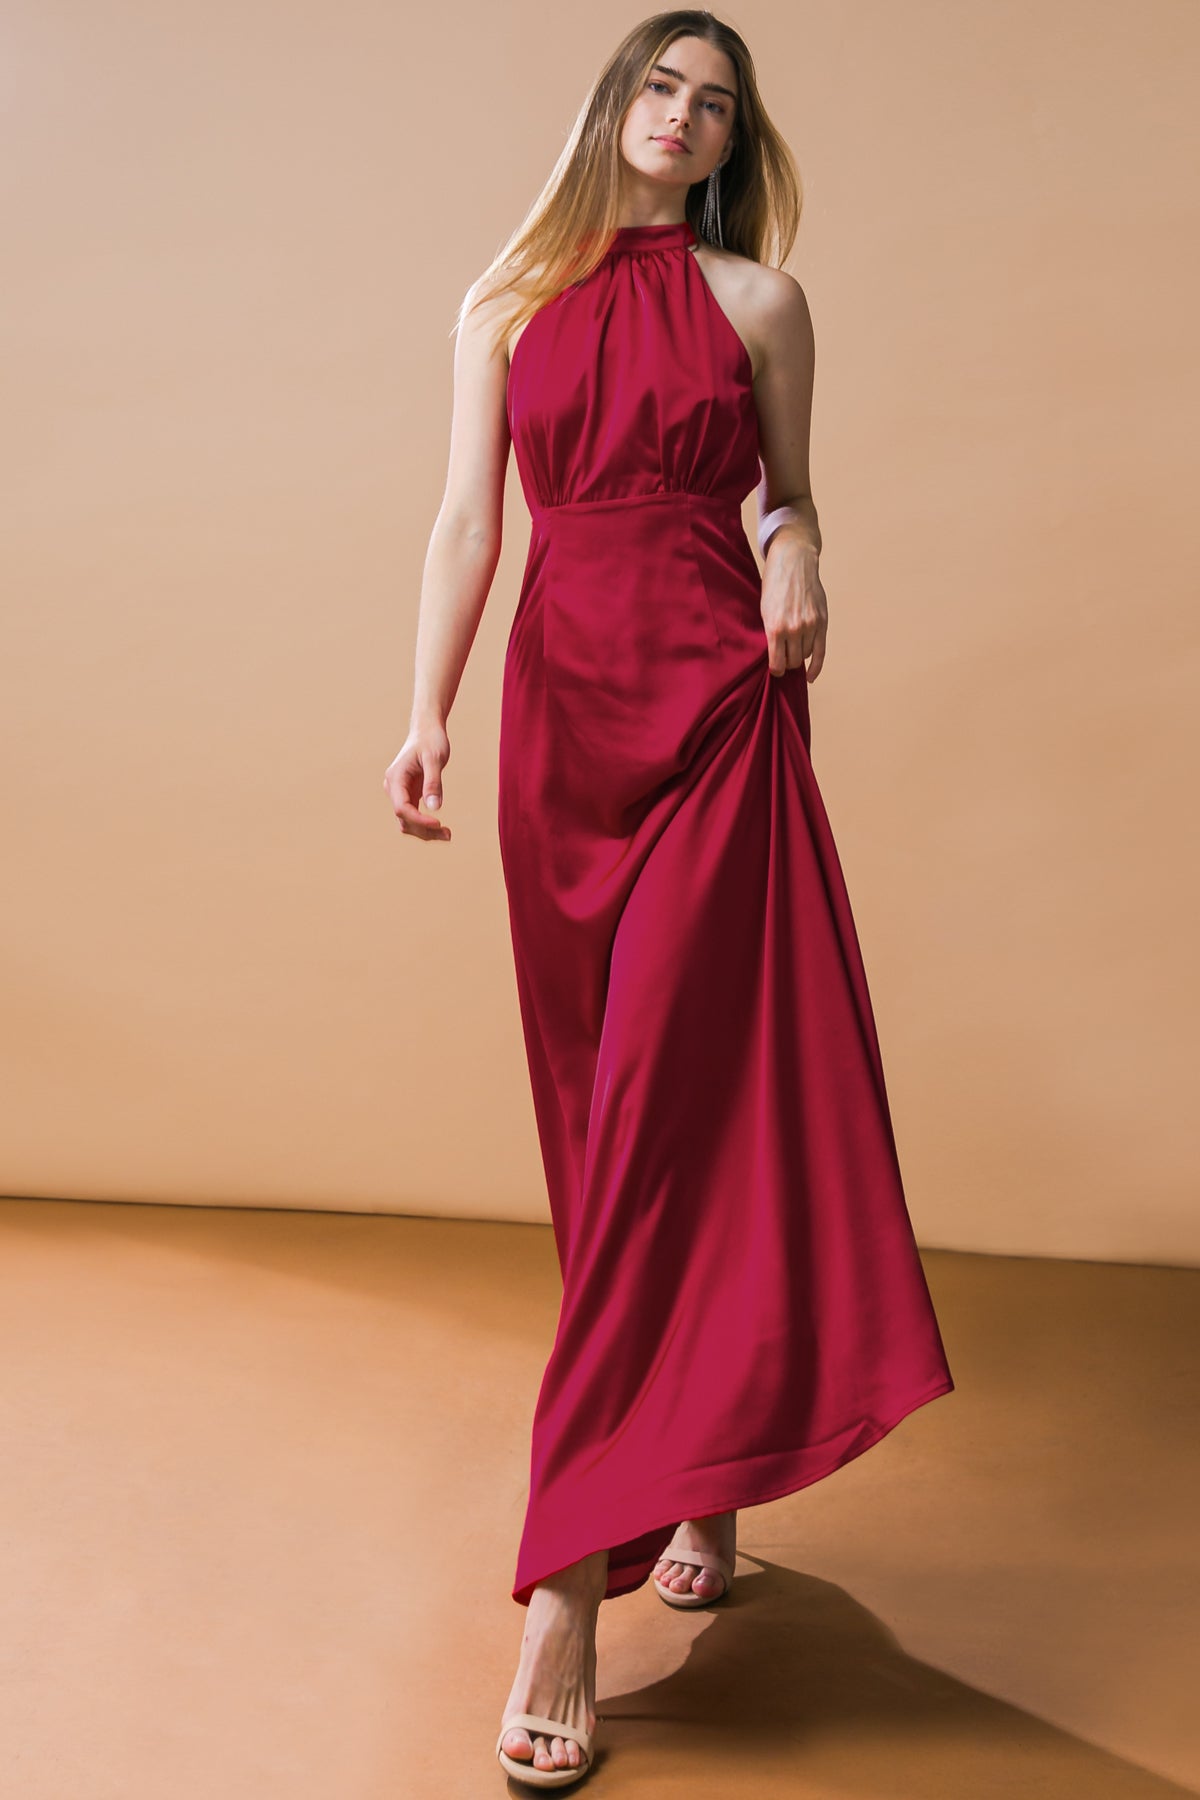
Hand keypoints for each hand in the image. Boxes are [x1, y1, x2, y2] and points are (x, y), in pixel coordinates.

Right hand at [382, 720, 451, 841]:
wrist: (427, 730)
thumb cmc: (431, 740)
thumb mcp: (434, 759)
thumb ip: (433, 782)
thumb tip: (434, 807)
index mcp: (395, 778)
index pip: (402, 808)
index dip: (419, 819)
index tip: (438, 823)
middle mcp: (394, 788)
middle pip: (404, 819)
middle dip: (424, 829)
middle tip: (448, 834)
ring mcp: (400, 793)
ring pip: (408, 821)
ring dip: (425, 831)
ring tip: (448, 834)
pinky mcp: (410, 795)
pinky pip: (414, 816)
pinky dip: (426, 824)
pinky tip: (442, 829)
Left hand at [761, 538, 826, 680]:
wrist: (793, 562)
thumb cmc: (774, 585)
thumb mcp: (764, 610)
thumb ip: (770, 633)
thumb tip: (773, 656)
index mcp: (775, 628)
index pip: (777, 663)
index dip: (775, 670)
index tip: (774, 670)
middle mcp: (794, 630)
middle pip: (792, 662)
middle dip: (787, 664)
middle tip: (783, 659)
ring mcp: (810, 626)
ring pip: (805, 656)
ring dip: (799, 657)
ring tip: (793, 651)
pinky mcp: (822, 622)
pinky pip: (821, 653)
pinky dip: (816, 667)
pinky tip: (810, 677)